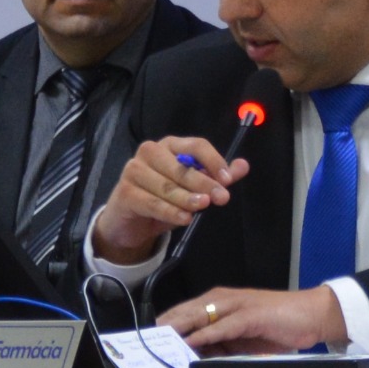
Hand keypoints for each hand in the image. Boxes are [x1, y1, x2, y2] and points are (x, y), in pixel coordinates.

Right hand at [90, 137, 246, 266]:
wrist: (129, 222)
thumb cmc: (163, 200)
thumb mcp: (192, 190)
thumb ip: (216, 177)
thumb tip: (243, 166)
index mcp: (170, 145)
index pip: (196, 145)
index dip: (213, 161)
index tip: (228, 180)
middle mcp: (150, 152)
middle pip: (182, 166)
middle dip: (204, 183)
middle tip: (222, 198)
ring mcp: (134, 170)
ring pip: (167, 186)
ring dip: (187, 198)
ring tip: (202, 207)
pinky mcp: (125, 192)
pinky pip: (152, 203)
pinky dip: (170, 212)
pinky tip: (184, 219)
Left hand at [162, 285, 348, 355]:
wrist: (312, 315)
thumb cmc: (279, 325)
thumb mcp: (241, 338)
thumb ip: (219, 345)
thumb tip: (195, 359)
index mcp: (219, 303)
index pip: (183, 314)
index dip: (163, 327)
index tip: (145, 342)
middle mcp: (223, 301)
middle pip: (184, 313)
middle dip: (163, 329)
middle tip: (143, 344)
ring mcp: (236, 306)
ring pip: (198, 317)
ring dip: (178, 331)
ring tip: (158, 344)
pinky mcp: (250, 315)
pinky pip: (221, 327)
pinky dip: (205, 336)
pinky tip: (191, 343)